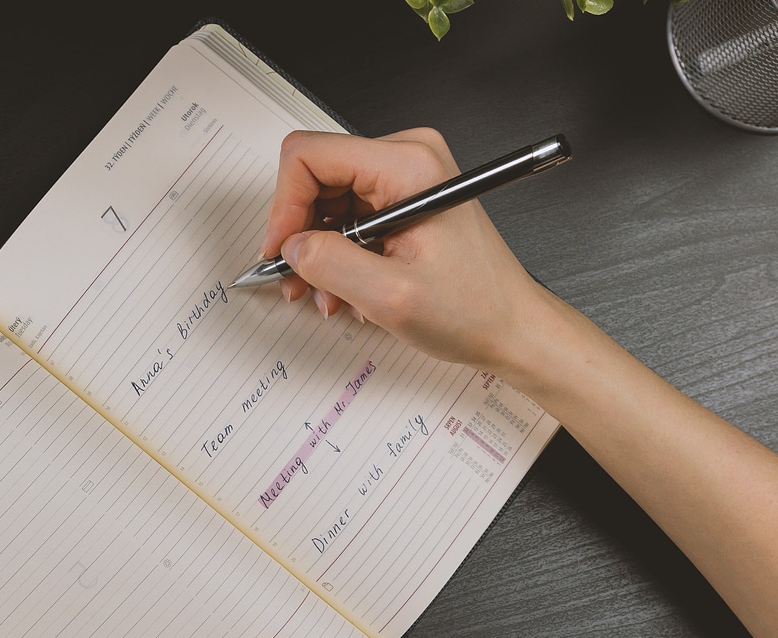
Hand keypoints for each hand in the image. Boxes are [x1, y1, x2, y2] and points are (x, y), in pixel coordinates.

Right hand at [262, 128, 548, 374]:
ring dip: (318, 251)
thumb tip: (291, 246)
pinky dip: (338, 254)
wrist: (511, 327)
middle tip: (295, 279)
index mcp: (408, 165)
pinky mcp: (404, 200)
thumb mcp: (390, 295)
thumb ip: (329, 264)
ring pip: (328, 201)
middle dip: (300, 234)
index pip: (311, 156)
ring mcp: (405, 178)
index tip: (281, 249)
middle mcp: (407, 159)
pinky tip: (345, 288)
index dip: (285, 205)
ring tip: (326, 294)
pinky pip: (348, 216)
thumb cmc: (475, 308)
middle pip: (316, 177)